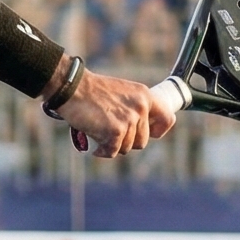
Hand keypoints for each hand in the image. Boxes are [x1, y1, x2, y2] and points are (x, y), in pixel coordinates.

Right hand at [55, 70, 178, 158]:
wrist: (72, 88)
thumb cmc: (92, 91)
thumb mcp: (122, 93)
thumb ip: (134, 107)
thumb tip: (138, 129)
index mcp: (145, 95)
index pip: (167, 118)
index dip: (159, 130)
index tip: (150, 134)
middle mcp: (141, 107)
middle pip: (142, 141)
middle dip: (126, 142)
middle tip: (111, 135)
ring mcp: (129, 119)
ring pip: (126, 148)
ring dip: (112, 146)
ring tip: (99, 135)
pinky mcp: (116, 131)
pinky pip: (113, 151)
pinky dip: (103, 151)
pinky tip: (95, 147)